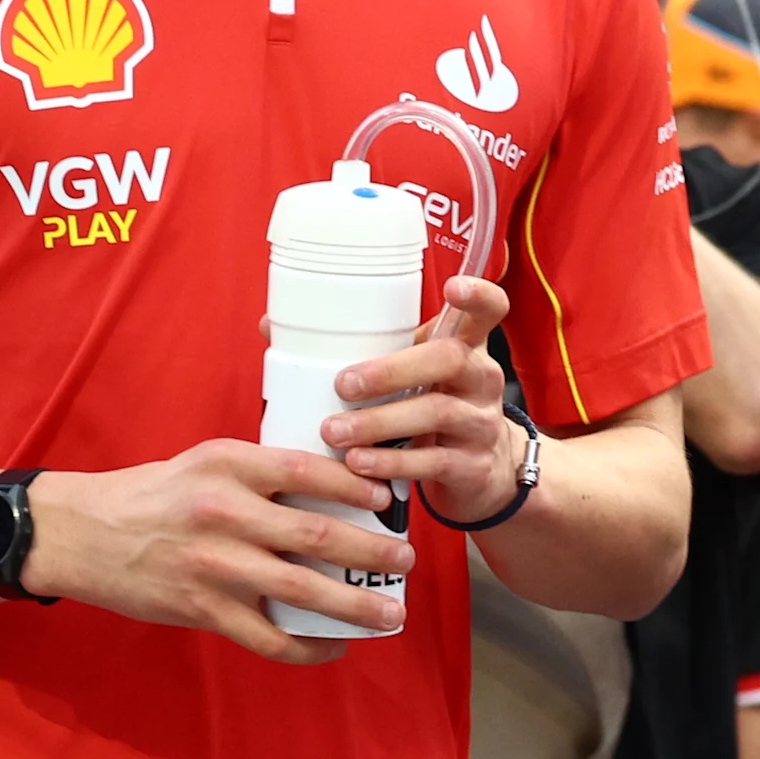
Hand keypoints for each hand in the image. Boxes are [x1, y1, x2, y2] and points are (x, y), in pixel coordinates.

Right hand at [31, 439, 411, 662]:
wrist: (83, 534)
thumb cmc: (149, 496)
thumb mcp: (202, 464)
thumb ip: (255, 476)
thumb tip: (326, 491)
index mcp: (225, 465)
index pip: (306, 471)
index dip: (355, 485)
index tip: (387, 497)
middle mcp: (223, 513)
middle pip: (318, 535)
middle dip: (373, 551)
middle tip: (405, 559)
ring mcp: (216, 566)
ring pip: (304, 591)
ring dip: (356, 606)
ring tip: (390, 613)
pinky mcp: (205, 609)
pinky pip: (271, 638)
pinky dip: (309, 648)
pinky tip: (332, 647)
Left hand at [319, 277, 521, 519]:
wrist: (479, 472)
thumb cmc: (430, 402)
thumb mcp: (409, 370)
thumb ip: (359, 346)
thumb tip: (271, 325)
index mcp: (466, 344)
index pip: (489, 310)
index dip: (477, 295)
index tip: (453, 286)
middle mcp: (481, 378)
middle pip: (449, 360)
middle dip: (392, 370)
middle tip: (343, 384)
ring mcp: (481, 422)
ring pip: (436, 413)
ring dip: (379, 423)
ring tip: (335, 432)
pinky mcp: (473, 466)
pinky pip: (433, 461)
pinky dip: (391, 463)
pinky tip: (359, 464)